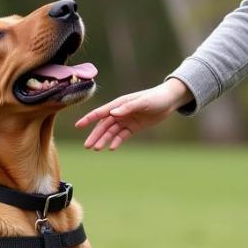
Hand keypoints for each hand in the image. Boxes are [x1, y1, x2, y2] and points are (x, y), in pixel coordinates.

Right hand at [75, 78, 192, 150]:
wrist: (169, 100)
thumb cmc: (155, 97)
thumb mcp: (143, 102)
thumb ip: (127, 107)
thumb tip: (112, 113)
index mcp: (119, 104)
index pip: (101, 112)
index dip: (89, 119)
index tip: (78, 126)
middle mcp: (120, 112)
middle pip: (104, 125)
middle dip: (95, 135)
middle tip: (87, 146)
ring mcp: (126, 120)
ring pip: (111, 132)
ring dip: (104, 140)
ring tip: (97, 149)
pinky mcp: (133, 127)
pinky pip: (122, 136)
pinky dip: (116, 141)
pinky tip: (111, 148)